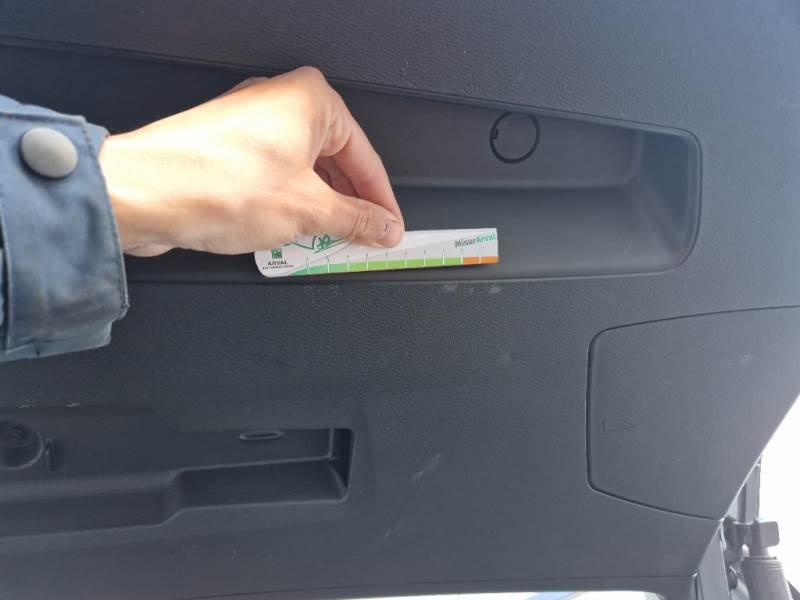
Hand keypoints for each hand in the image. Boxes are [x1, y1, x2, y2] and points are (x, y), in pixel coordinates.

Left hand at [98, 67, 403, 256]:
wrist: (142, 194)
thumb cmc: (212, 183)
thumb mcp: (307, 211)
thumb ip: (357, 220)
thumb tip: (383, 226)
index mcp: (311, 100)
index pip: (366, 158)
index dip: (382, 203)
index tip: (390, 230)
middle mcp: (281, 104)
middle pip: (336, 163)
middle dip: (350, 207)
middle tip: (363, 241)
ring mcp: (252, 126)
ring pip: (305, 173)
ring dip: (319, 211)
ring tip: (328, 243)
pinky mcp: (229, 149)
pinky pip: (276, 179)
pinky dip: (290, 207)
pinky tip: (293, 235)